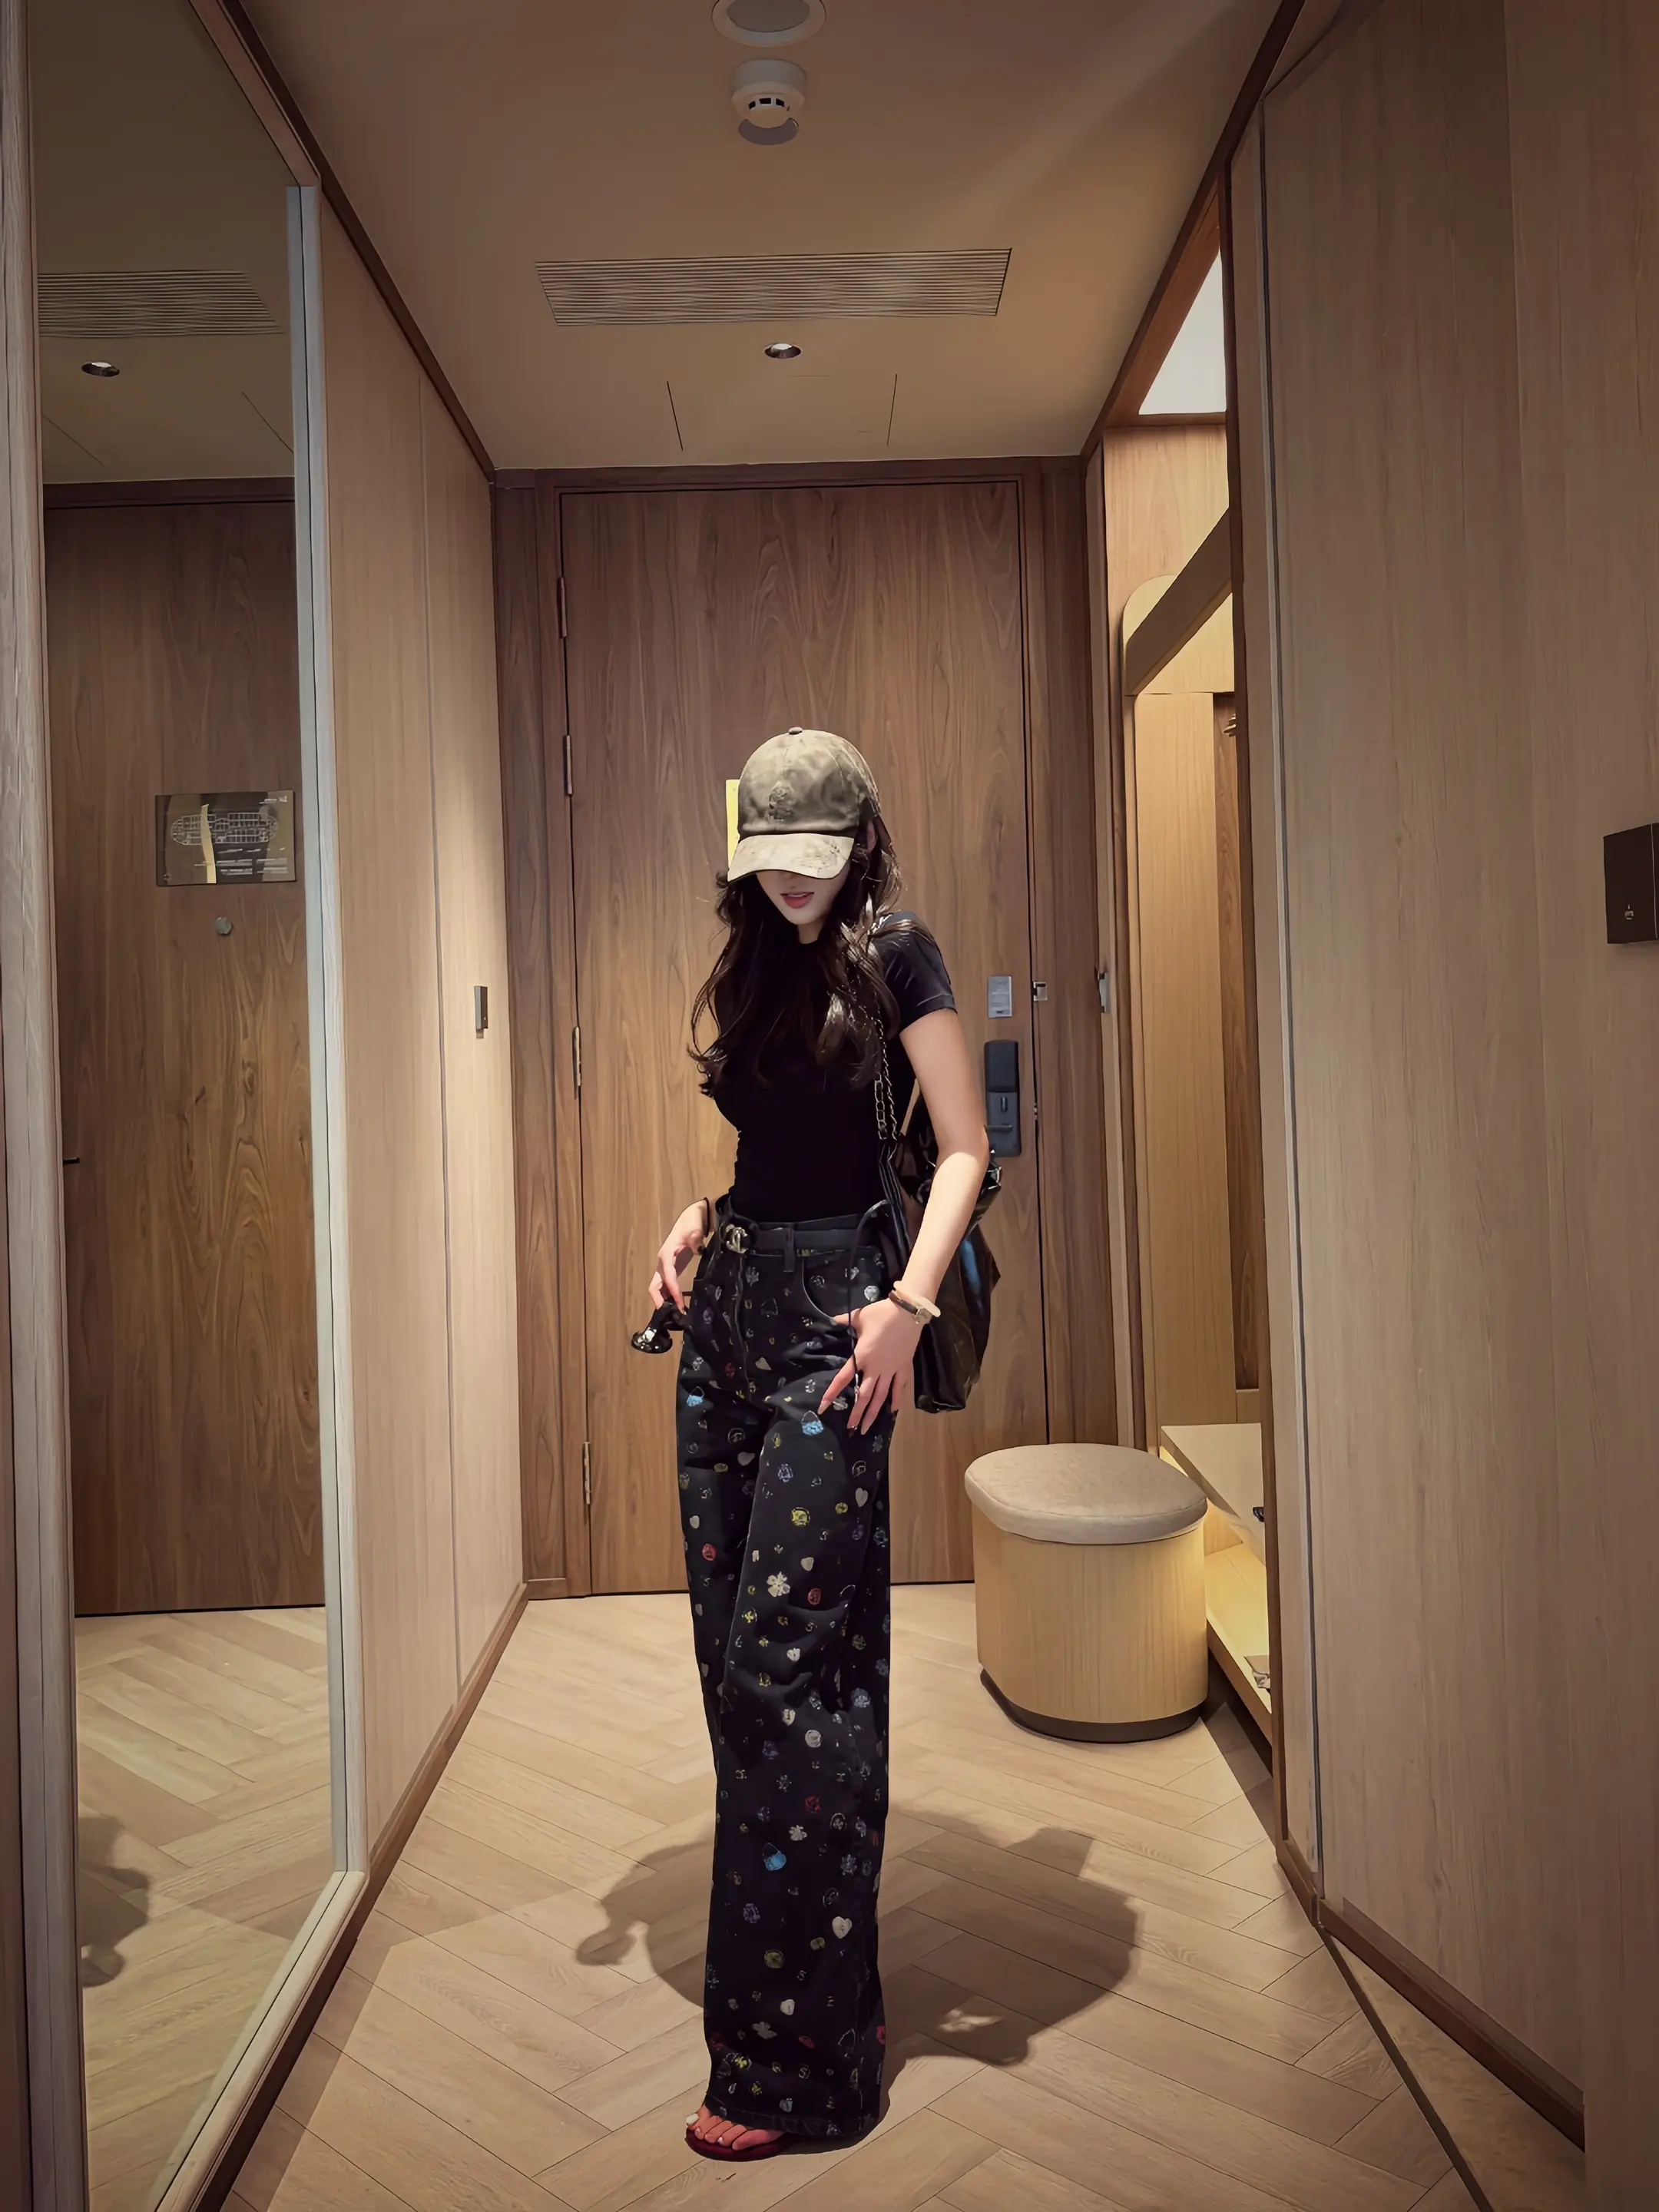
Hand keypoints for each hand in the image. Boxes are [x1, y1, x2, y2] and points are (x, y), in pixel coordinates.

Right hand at [649, 1200, 707, 1314]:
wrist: (692, 1218)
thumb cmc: (691, 1223)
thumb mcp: (694, 1230)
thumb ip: (695, 1239)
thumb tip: (697, 1248)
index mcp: (666, 1254)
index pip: (667, 1276)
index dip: (673, 1291)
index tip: (680, 1303)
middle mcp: (662, 1262)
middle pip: (655, 1285)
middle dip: (660, 1300)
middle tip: (671, 1314)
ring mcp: (665, 1266)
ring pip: (658, 1287)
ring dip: (664, 1300)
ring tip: (676, 1313)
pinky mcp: (671, 1268)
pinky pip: (666, 1284)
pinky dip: (669, 1295)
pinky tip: (678, 1304)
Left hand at [818, 1295, 921, 1430]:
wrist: (908, 1312)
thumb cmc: (881, 1314)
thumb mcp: (859, 1316)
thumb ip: (843, 1321)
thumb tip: (829, 1320)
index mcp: (861, 1355)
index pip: (843, 1378)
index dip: (831, 1394)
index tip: (823, 1407)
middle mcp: (875, 1367)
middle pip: (864, 1395)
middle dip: (857, 1414)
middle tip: (851, 1429)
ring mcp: (891, 1369)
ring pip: (881, 1396)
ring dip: (873, 1413)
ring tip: (867, 1428)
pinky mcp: (904, 1368)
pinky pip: (899, 1388)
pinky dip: (896, 1400)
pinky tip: (892, 1412)